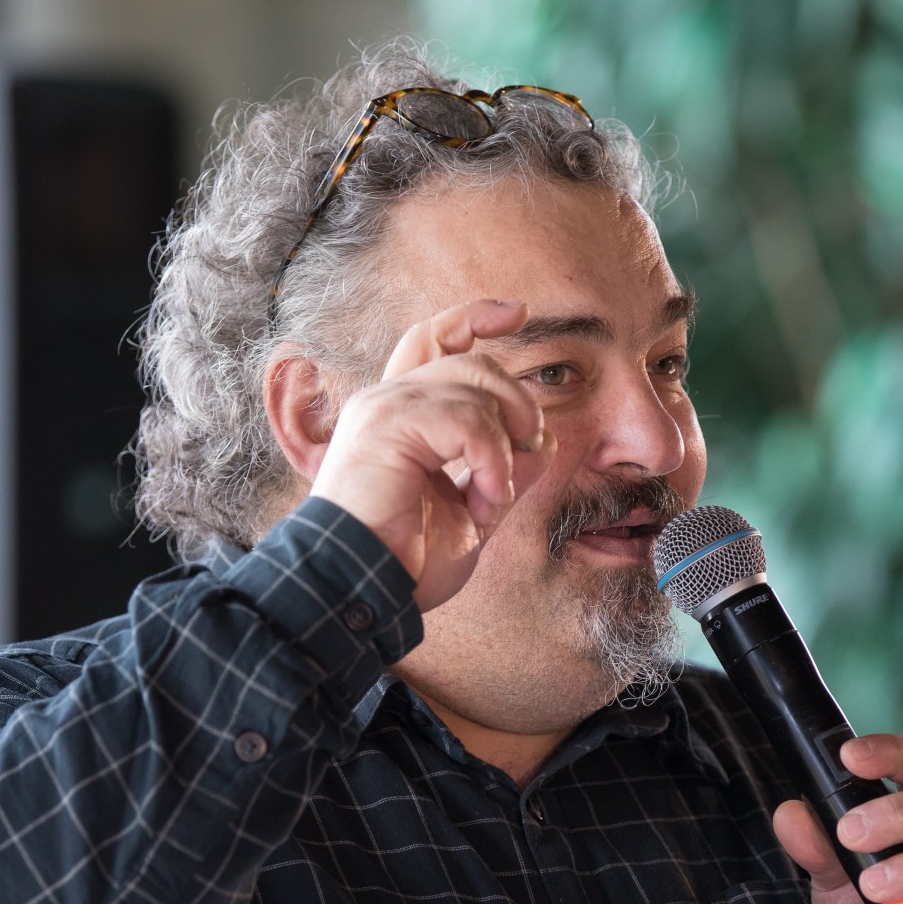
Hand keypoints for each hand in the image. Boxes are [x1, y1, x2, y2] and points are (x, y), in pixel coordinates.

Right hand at [308, 299, 553, 611]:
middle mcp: (388, 400)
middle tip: (527, 451)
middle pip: (472, 361)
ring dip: (505, 444)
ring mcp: (385, 407)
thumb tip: (543, 440)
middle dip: (517, 402)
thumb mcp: (473, 514)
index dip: (475, 318)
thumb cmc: (405, 563)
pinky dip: (492, 459)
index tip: (518, 313)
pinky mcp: (388, 423)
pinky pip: (468, 418)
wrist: (359, 590)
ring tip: (493, 495)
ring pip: (476, 385)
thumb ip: (505, 474)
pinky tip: (485, 497)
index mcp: (401, 415)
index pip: (434, 339)